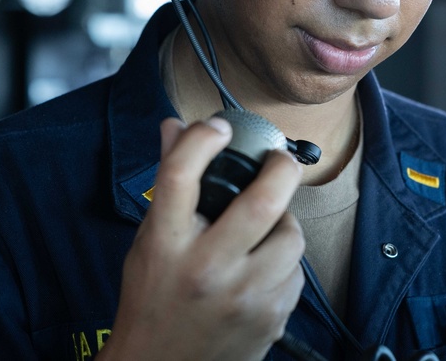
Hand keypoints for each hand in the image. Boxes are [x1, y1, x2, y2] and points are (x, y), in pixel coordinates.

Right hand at [99, 116, 305, 360]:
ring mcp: (242, 298)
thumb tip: (175, 127)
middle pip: (262, 202)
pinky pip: (295, 272)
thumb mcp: (150, 241)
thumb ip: (168, 184)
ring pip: (290, 237)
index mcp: (166, 245)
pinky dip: (284, 262)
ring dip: (284, 224)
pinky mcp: (270, 319)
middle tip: (280, 160)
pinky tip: (262, 268)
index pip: (180, 176)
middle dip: (281, 168)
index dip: (202, 139)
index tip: (218, 128)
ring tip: (266, 227)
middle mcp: (205, 270)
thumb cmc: (152, 300)